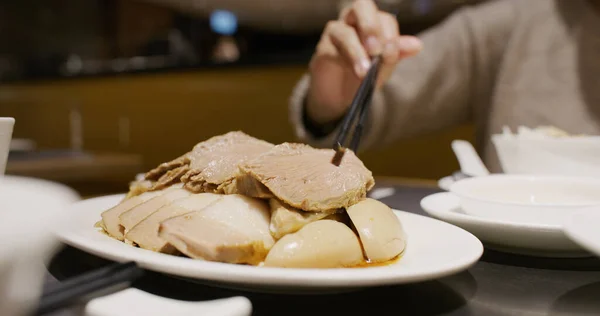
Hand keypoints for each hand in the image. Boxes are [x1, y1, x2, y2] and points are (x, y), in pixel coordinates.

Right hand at [305, 0, 421, 124]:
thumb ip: (396, 54)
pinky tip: (356, 71)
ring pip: (344, 30)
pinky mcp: (323, 49)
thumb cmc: (362, 76)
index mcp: (372, 23)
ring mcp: (336, 33)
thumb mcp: (383, 67)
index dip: (390, 35)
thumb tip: (417, 45)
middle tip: (377, 49)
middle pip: (362, 6)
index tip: (390, 55)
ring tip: (365, 71)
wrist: (340, 96)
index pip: (384, 19)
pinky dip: (346, 60)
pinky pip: (332, 48)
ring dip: (357, 50)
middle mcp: (353, 21)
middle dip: (371, 25)